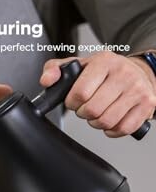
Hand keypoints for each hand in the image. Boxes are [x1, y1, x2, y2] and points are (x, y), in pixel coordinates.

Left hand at [40, 52, 155, 137]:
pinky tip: (112, 119)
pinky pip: (122, 129)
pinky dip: (112, 130)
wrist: (138, 73)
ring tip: (99, 112)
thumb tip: (46, 80)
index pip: (80, 93)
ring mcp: (137, 90)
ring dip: (97, 123)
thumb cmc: (106, 73)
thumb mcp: (79, 66)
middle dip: (84, 113)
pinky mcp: (147, 105)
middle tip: (87, 108)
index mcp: (104, 61)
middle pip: (92, 110)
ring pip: (106, 122)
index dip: (72, 103)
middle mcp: (123, 74)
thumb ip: (56, 69)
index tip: (74, 101)